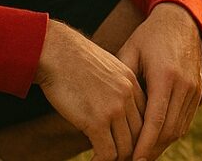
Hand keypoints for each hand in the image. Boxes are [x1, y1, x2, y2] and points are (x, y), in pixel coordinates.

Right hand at [34, 20, 145, 160]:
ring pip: (126, 148)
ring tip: (104, 160)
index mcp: (131, 83)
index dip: (140, 136)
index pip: (146, 117)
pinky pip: (107, 153)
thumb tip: (112, 113)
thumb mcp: (103, 69)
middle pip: (140, 135)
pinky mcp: (96, 121)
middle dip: (132, 152)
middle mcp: (127, 96)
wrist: (55, 52)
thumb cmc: (72, 61)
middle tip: (119, 158)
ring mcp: (114, 108)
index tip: (131, 147)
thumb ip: (114, 89)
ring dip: (116, 159)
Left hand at [119, 3, 201, 160]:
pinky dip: (171, 133)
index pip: (155, 121)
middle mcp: (184, 85)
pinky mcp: (198, 90)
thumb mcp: (130, 51)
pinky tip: (156, 139)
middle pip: (169, 130)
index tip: (132, 160)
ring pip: (179, 128)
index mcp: (165, 76)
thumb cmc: (149, 36)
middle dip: (151, 150)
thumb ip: (121, 78)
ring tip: (141, 155)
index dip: (143, 144)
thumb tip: (106, 107)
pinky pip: (186, 120)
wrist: (180, 20)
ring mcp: (194, 88)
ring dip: (161, 145)